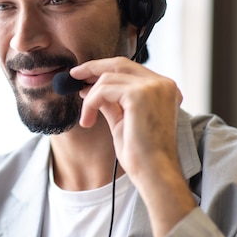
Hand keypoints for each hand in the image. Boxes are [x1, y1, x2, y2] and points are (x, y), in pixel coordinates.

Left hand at [70, 56, 195, 236]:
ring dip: (90, 98)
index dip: (104, 70)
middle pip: (119, 64)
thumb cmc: (141, 154)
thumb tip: (91, 89)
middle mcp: (163, 84)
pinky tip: (88, 121)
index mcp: (164, 89)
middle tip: (73, 75)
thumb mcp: (122, 121)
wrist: (154, 172)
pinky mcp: (140, 94)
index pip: (130, 69)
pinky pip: (103, 90)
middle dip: (92, 68)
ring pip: (107, 79)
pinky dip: (90, 103)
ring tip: (86, 118)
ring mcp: (153, 87)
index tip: (84, 76)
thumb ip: (111, 102)